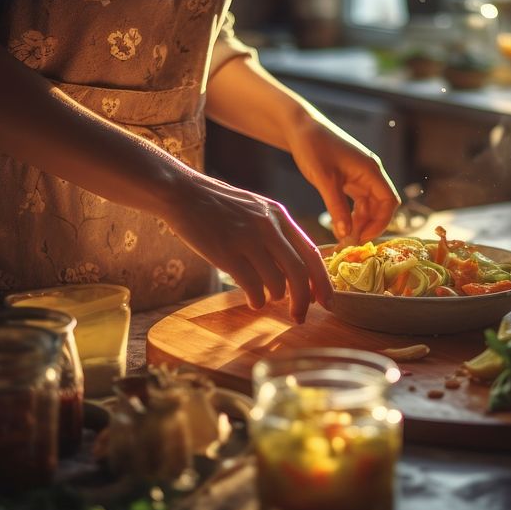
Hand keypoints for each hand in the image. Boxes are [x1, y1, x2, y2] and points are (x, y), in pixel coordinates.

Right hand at [161, 172, 331, 322]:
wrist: (182, 193)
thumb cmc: (220, 206)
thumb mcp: (257, 210)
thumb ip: (277, 234)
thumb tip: (298, 271)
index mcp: (279, 216)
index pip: (312, 253)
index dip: (323, 282)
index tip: (328, 302)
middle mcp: (268, 227)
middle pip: (299, 273)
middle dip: (304, 300)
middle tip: (300, 317)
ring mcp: (247, 239)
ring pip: (276, 282)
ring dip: (275, 298)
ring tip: (266, 299)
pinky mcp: (226, 253)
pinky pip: (251, 286)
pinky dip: (256, 299)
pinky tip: (253, 301)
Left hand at [286, 118, 400, 244]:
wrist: (300, 128)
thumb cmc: (313, 147)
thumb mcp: (324, 180)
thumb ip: (337, 208)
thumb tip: (346, 235)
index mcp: (371, 171)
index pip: (389, 201)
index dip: (382, 222)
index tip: (363, 237)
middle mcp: (370, 174)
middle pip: (381, 205)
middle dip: (370, 225)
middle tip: (352, 242)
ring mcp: (360, 176)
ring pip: (369, 205)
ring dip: (361, 222)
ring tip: (345, 237)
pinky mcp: (349, 178)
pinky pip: (358, 201)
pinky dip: (352, 214)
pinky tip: (341, 225)